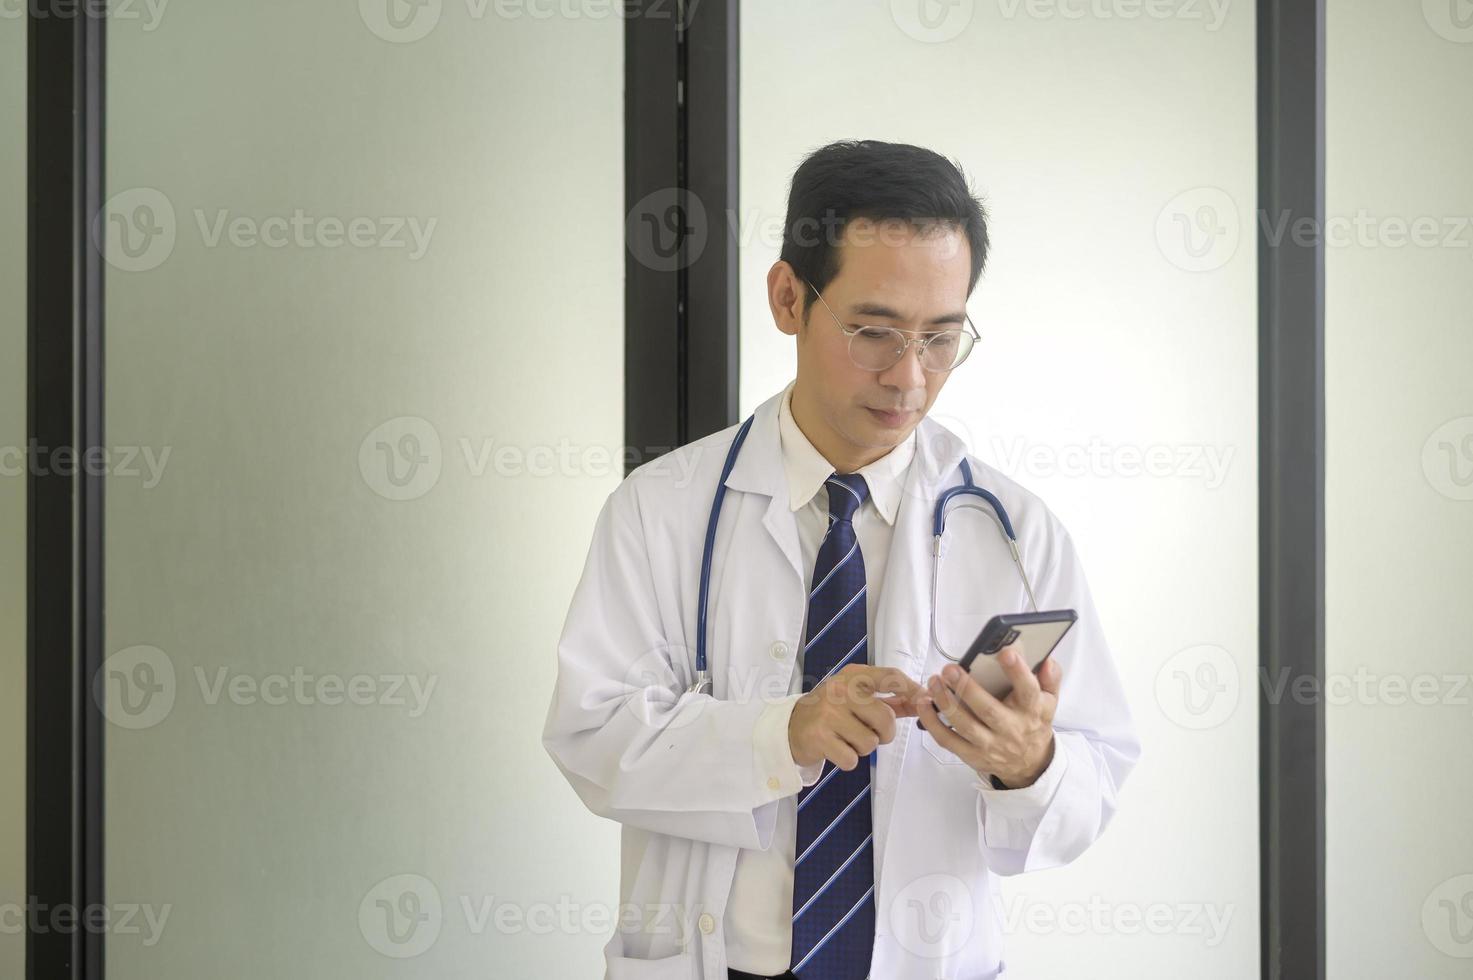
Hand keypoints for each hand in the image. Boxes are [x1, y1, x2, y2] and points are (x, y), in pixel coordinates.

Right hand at [788, 665, 922, 770]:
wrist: (790, 727)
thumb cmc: (831, 711)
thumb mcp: (857, 696)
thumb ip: (891, 699)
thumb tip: (924, 703)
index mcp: (853, 675)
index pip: (891, 677)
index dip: (913, 691)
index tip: (925, 702)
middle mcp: (840, 689)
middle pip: (886, 719)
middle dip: (884, 733)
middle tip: (870, 732)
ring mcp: (828, 713)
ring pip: (871, 742)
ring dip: (864, 747)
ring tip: (847, 738)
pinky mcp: (819, 737)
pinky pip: (852, 759)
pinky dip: (848, 759)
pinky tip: (836, 747)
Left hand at [915, 643, 1061, 786]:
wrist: (1029, 764)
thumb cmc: (1033, 723)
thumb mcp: (1049, 701)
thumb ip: (1050, 678)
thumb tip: (1048, 660)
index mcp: (1032, 711)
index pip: (1028, 691)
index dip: (1018, 672)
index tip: (1006, 652)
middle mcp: (1011, 729)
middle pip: (988, 710)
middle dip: (967, 689)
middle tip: (950, 669)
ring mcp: (990, 745)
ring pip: (965, 725)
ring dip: (945, 703)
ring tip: (934, 682)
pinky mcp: (972, 755)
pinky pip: (948, 740)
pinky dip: (932, 723)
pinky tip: (924, 703)